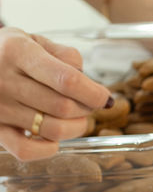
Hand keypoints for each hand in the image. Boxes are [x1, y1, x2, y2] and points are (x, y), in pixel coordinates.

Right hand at [0, 28, 110, 160]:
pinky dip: (48, 149)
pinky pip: (25, 150)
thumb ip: (65, 56)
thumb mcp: (36, 40)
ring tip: (75, 117)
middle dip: (86, 108)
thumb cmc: (11, 52)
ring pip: (52, 129)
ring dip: (75, 127)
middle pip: (63, 107)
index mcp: (18, 52)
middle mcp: (4, 81)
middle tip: (87, 104)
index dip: (93, 94)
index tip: (104, 98)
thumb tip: (89, 84)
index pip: (67, 81)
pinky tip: (54, 137)